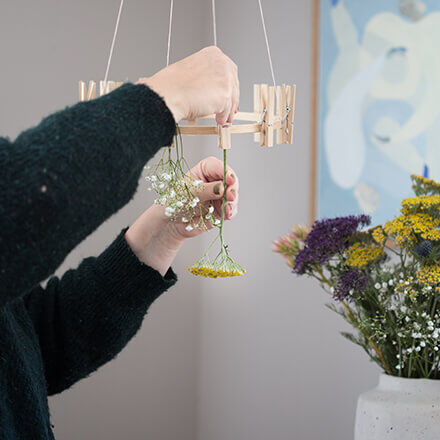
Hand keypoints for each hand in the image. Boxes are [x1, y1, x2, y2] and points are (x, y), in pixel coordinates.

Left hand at [124, 156, 238, 274]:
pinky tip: (227, 214)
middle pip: (231, 181)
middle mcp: (215, 181)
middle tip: (230, 196)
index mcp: (205, 170)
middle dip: (232, 189)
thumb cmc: (175, 201)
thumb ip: (207, 190)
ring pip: (233, 196)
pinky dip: (230, 212)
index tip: (230, 180)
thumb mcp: (189, 192)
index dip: (227, 172)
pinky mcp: (221, 210)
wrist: (171, 222)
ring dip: (232, 202)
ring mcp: (220, 196)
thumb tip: (222, 187)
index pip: (220, 167)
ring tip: (226, 207)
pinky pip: (231, 210)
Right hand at [137, 46, 238, 125]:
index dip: (228, 86)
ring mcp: (225, 78)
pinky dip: (223, 116)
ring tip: (223, 118)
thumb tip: (213, 89)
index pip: (228, 71)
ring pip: (232, 98)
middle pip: (234, 84)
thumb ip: (207, 77)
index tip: (228, 95)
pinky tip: (219, 120)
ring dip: (227, 110)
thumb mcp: (192, 72)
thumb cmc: (173, 86)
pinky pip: (227, 109)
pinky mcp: (225, 93)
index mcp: (213, 54)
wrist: (168, 95)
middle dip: (232, 99)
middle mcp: (222, 62)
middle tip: (229, 111)